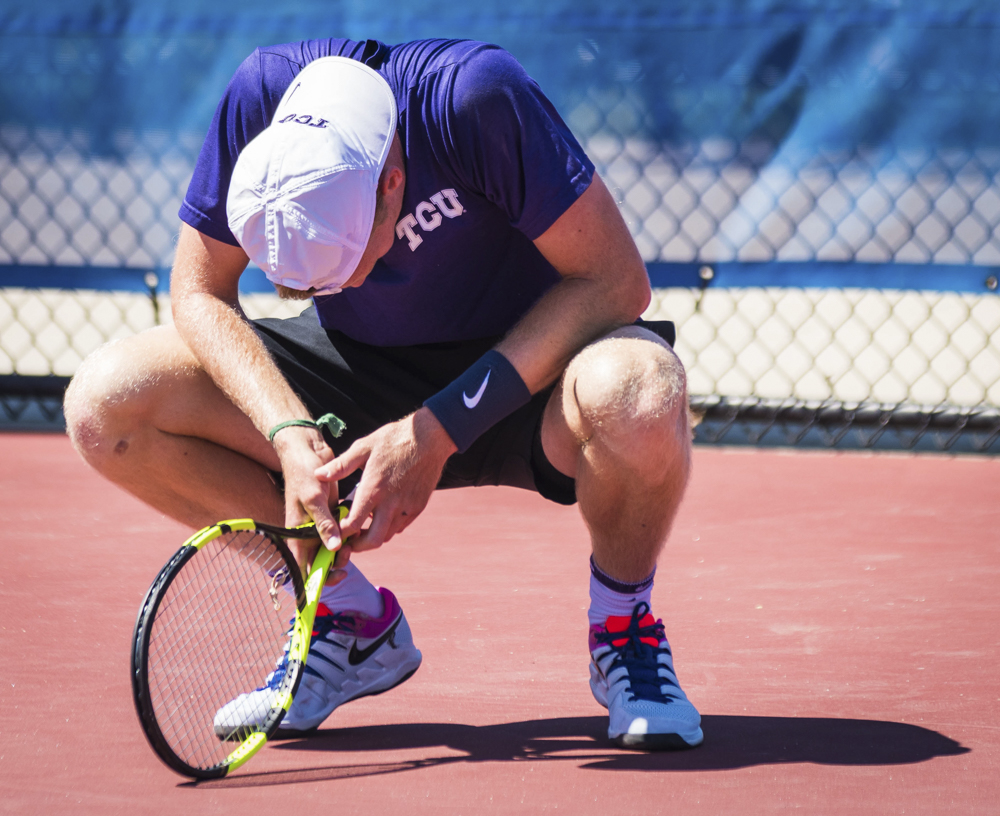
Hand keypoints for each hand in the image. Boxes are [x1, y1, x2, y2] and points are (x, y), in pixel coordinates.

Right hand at [272, 425, 343, 572]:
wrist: (306, 451)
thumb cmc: (304, 473)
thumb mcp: (314, 498)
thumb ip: (323, 524)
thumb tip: (333, 549)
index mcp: (296, 534)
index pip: (301, 567)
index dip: (314, 580)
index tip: (334, 579)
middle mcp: (305, 533)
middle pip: (319, 563)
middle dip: (334, 565)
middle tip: (348, 555)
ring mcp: (317, 525)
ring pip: (331, 549)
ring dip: (343, 550)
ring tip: (353, 541)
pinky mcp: (328, 515)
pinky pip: (338, 532)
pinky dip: (347, 535)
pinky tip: (357, 529)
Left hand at [314, 407, 456, 567]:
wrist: (430, 437)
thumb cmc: (394, 439)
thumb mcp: (363, 447)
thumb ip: (341, 465)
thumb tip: (319, 475)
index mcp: (373, 489)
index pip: (353, 524)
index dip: (342, 532)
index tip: (336, 529)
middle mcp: (391, 503)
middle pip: (373, 540)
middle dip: (359, 546)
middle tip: (350, 540)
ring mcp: (407, 506)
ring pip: (389, 534)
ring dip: (375, 534)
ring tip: (365, 525)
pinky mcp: (418, 506)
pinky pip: (402, 526)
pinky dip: (390, 526)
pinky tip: (383, 514)